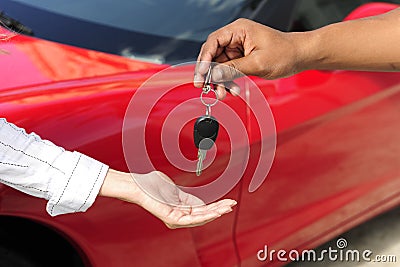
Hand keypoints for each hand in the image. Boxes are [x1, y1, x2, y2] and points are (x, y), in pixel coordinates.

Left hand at [99, 169, 236, 228]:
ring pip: (201, 218)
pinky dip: (206, 215)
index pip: (202, 210)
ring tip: (228, 208)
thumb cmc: (152, 185)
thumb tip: (199, 201)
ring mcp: (176, 219)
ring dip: (216, 212)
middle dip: (220, 209)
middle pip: (204, 214)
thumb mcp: (176, 190)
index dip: (216, 206)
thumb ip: (188, 196)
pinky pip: (192, 219)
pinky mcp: (172, 219)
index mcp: (181, 209)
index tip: (228, 201)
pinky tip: (215, 211)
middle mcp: (179, 216)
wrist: (139, 185)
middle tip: (232, 204)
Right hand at [194, 18, 306, 98]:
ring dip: (220, 80)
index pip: (213, 42)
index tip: (200, 75)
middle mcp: (236, 37)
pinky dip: (228, 81)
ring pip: (220, 65)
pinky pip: (229, 70)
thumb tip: (214, 75)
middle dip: (210, 73)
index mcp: (239, 30)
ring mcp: (238, 48)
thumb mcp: (258, 63)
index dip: (204, 60)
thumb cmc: (285, 52)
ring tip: (223, 93)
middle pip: (213, 55)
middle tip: (206, 87)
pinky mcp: (242, 58)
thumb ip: (234, 69)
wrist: (300, 56)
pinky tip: (232, 89)